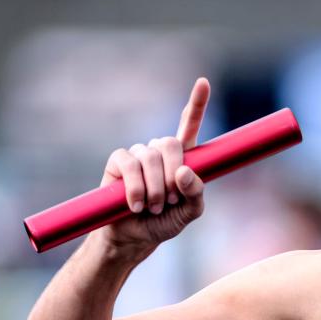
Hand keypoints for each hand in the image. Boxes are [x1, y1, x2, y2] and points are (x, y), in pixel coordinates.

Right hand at [100, 77, 209, 250]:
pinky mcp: (117, 162)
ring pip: (150, 156)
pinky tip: (135, 204)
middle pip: (170, 143)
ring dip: (155, 187)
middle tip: (170, 200)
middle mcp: (159, 152)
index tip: (203, 82)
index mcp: (181, 159)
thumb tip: (185, 172)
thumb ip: (195, 194)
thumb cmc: (163, 223)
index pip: (189, 126)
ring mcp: (138, 155)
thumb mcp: (188, 213)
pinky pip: (128, 164)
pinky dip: (135, 186)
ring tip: (153, 207)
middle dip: (173, 174)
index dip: (196, 104)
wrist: (133, 238)